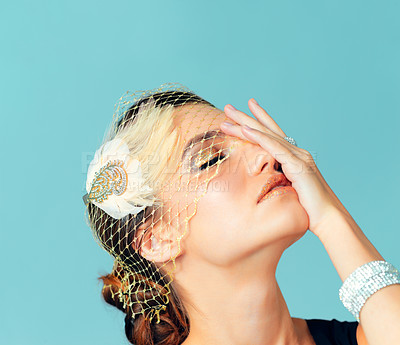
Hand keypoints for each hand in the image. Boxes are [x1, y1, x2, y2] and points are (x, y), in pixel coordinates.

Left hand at [220, 99, 348, 237]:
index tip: (245, 108)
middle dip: (246, 117)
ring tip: (228, 114)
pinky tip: (246, 130)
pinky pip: (275, 148)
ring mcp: (299, 157)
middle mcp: (297, 153)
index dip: (259, 120)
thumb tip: (262, 183)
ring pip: (267, 135)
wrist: (328, 219)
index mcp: (294, 158)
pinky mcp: (299, 166)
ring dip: (246, 124)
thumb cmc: (307, 209)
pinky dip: (260, 138)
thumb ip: (278, 181)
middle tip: (228, 107)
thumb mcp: (288, 191)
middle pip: (267, 130)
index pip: (272, 134)